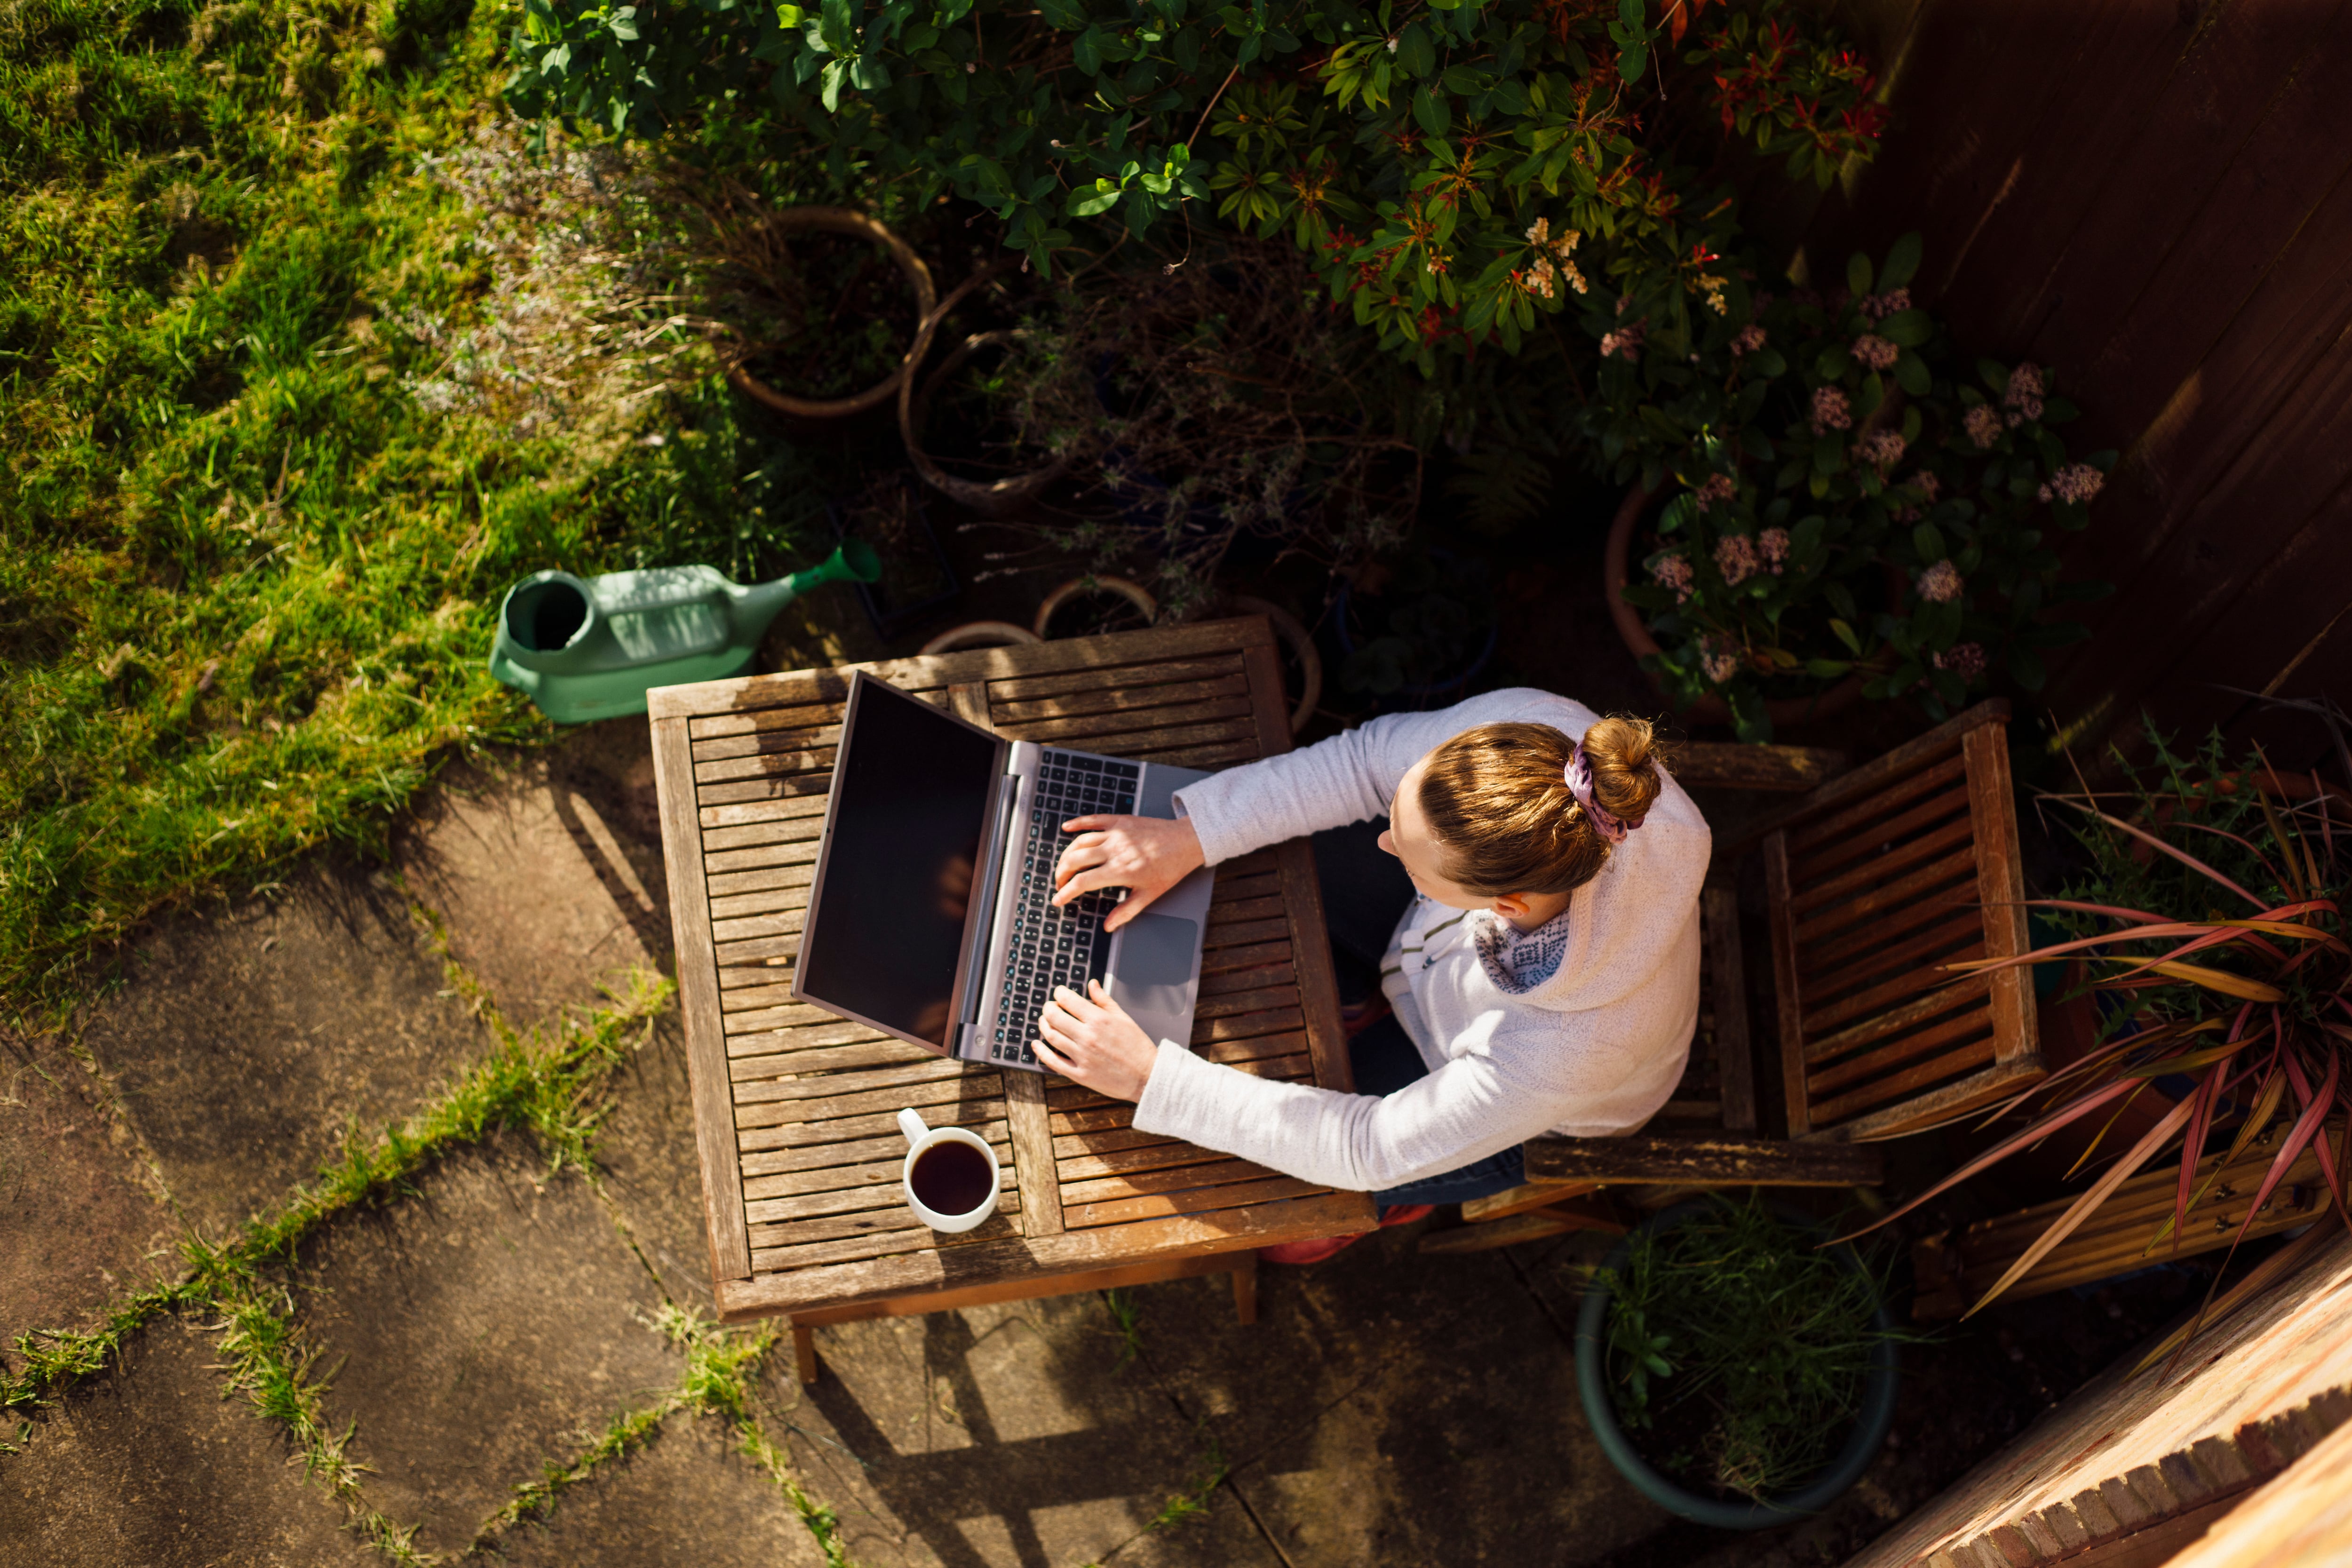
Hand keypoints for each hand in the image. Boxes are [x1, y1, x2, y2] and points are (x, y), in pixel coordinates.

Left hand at [1032, 979, 1157, 1100]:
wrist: (1147, 1076)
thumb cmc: (1137, 1046)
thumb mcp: (1124, 1018)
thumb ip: (1104, 1000)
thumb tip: (1091, 984)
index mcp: (1099, 1019)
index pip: (1068, 1000)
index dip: (1059, 993)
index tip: (1059, 993)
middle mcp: (1088, 1036)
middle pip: (1054, 1016)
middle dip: (1048, 1008)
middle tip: (1050, 1007)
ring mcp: (1082, 1056)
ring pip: (1052, 1036)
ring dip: (1043, 1026)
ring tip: (1045, 1021)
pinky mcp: (1080, 1074)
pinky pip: (1053, 1062)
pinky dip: (1041, 1052)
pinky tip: (1037, 1044)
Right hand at [1053, 813, 1204, 931]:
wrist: (1187, 841)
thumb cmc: (1171, 868)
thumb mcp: (1150, 894)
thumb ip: (1126, 911)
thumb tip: (1108, 926)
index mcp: (1120, 871)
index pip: (1082, 882)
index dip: (1066, 892)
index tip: (1057, 900)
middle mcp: (1114, 850)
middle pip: (1075, 860)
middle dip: (1061, 874)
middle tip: (1060, 884)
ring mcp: (1116, 833)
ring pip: (1080, 842)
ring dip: (1067, 854)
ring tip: (1064, 866)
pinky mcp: (1120, 821)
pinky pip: (1093, 820)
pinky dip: (1077, 823)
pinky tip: (1067, 829)